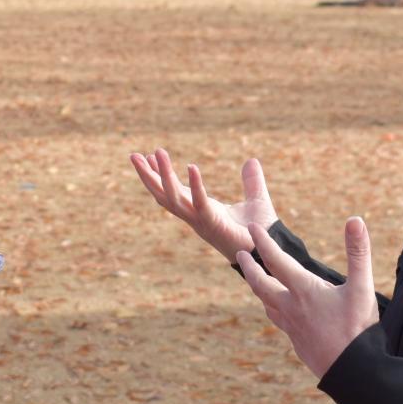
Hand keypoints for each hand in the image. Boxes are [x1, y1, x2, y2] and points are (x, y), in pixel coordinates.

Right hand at [130, 149, 278, 261]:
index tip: (150, 156)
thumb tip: (251, 160)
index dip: (160, 175)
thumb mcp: (256, 199)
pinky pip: (200, 203)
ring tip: (157, 152)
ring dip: (163, 176)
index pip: (174, 191)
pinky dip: (195, 185)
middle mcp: (195, 216)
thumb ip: (252, 181)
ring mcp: (201, 221)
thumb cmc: (260, 230)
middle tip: (133, 155)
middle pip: (163, 195)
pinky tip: (192, 166)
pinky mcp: (213, 224)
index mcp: (201, 210)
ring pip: (174, 198)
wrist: (269, 251)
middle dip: (148, 176)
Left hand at [236, 215, 379, 379]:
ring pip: (267, 304)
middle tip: (240, 254)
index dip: (263, 242)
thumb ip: (358, 252)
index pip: (276, 260)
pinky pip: (279, 321)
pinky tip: (279, 312)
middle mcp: (291, 308)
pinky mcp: (298, 343)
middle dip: (250, 266)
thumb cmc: (358, 329)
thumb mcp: (362, 287)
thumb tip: (354, 219)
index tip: (252, 228)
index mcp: (303, 290)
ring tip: (255, 281)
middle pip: (261, 284)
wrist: (352, 372)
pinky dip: (273, 310)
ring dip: (258, 289)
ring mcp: (292, 327)